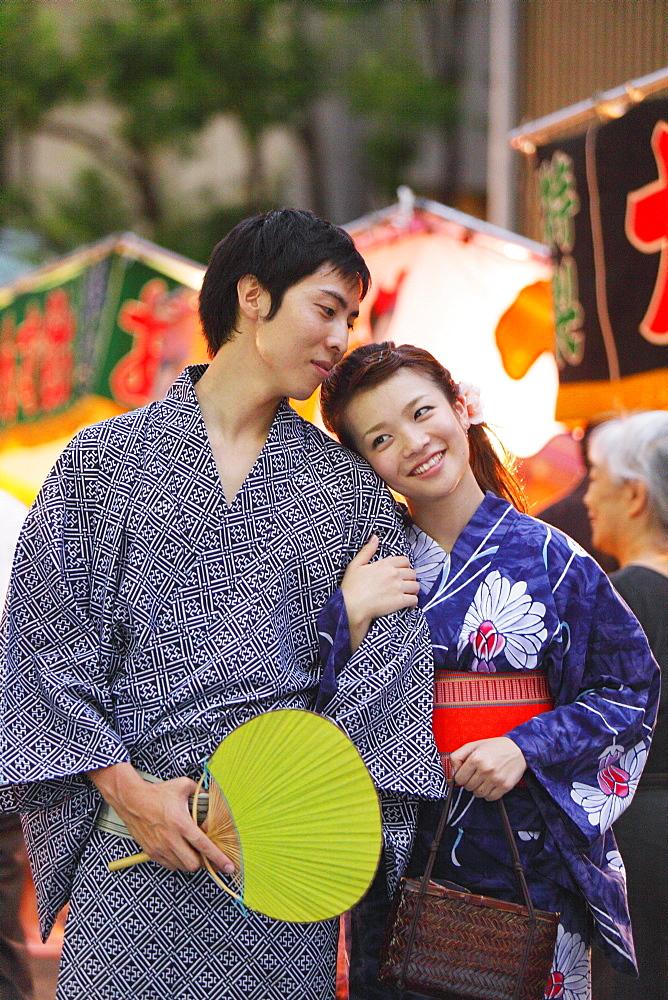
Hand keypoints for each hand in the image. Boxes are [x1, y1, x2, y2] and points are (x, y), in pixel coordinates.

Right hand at [89, 762, 235, 873]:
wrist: (131, 800)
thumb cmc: (157, 793)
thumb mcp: (182, 785)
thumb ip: (199, 791)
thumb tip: (210, 795)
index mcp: (181, 823)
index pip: (204, 845)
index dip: (218, 858)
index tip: (229, 867)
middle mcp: (171, 839)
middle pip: (193, 864)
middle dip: (203, 862)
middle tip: (208, 855)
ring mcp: (160, 848)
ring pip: (181, 867)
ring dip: (190, 862)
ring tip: (192, 850)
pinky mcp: (151, 852)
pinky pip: (169, 865)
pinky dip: (177, 862)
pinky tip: (179, 850)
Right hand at [341, 535, 419, 651]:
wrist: (350, 606)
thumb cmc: (351, 587)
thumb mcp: (355, 565)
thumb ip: (367, 551)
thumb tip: (375, 537)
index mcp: (384, 564)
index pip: (405, 561)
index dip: (405, 567)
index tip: (402, 573)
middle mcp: (394, 574)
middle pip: (412, 573)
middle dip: (410, 579)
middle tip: (405, 585)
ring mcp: (398, 587)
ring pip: (416, 586)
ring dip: (413, 590)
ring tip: (408, 595)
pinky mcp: (400, 601)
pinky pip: (414, 600)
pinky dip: (413, 603)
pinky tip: (409, 606)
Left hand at [450, 737, 526, 800]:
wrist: (518, 749)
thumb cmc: (493, 747)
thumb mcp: (472, 746)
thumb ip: (457, 757)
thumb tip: (453, 774)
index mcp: (475, 758)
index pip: (459, 779)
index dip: (461, 777)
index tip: (467, 773)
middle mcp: (485, 769)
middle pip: (468, 787)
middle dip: (470, 782)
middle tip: (477, 774)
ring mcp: (496, 779)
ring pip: (478, 794)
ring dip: (479, 789)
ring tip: (485, 779)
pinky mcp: (505, 786)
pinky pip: (490, 798)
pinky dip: (489, 794)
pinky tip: (492, 784)